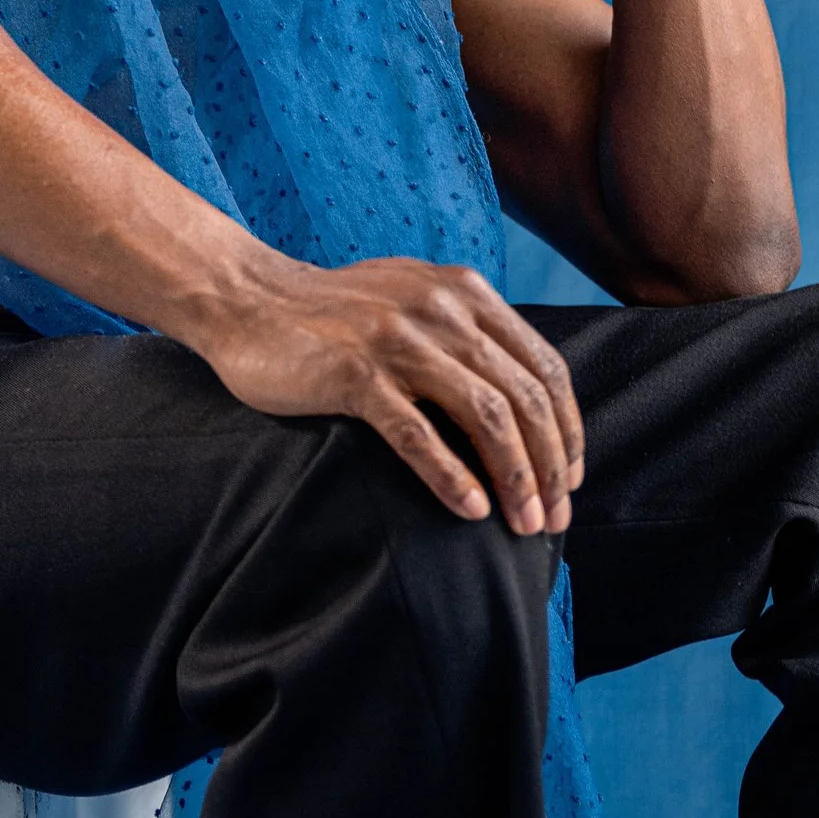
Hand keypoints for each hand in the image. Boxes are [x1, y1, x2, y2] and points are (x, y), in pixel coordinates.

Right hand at [182, 254, 583, 533]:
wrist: (248, 299)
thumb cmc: (332, 314)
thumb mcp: (413, 300)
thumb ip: (465, 330)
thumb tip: (520, 396)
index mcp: (465, 292)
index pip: (545, 366)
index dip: (569, 428)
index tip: (570, 478)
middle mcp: (441, 310)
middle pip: (524, 397)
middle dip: (549, 466)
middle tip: (554, 519)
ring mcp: (398, 341)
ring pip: (484, 415)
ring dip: (514, 477)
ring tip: (523, 524)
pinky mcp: (355, 374)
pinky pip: (418, 434)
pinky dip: (452, 477)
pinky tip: (470, 511)